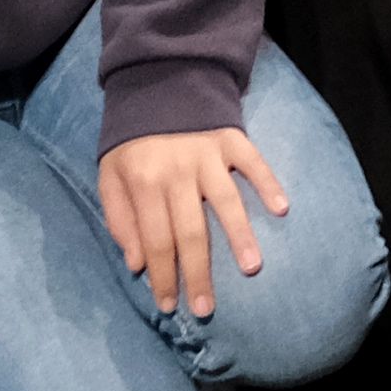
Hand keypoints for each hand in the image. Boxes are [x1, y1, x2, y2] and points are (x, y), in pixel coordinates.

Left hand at [99, 125, 292, 321]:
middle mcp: (177, 170)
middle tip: (206, 308)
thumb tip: (136, 264)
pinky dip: (268, 183)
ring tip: (252, 267)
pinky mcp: (231, 138)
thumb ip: (119, 218)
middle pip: (190, 231)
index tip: (169, 306)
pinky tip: (281, 208)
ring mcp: (207, 153)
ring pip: (226, 200)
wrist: (156, 83)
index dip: (162, 275)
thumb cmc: (133, 141)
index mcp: (143, 181)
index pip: (154, 240)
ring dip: (240, 235)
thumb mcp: (109, 175)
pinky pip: (253, 162)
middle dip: (198, 273)